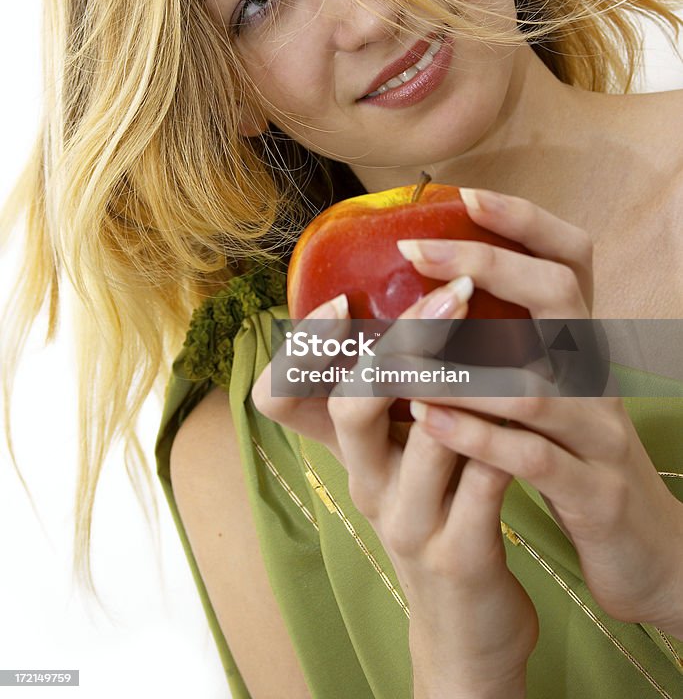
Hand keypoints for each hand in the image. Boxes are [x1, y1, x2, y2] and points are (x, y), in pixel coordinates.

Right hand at [253, 285, 538, 693]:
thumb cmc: (438, 516)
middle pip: (353, 404)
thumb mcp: (403, 458)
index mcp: (349, 454)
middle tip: (452, 294)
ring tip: (499, 330)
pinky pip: (482, 484)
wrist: (463, 628)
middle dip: (403, 340)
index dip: (304, 348)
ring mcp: (409, 523)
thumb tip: (421, 298)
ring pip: (426, 437)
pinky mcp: (458, 556)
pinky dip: (504, 439)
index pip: (282, 397)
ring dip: (464, 379)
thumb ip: (401, 396)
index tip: (344, 300)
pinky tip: (532, 404)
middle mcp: (366, 485)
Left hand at [400, 187, 682, 634]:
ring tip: (396, 350)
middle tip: (413, 250)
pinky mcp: (594, 492)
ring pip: (536, 385)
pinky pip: (533, 458)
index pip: (572, 259)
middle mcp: (596, 374)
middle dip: (485, 264)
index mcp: (581, 343)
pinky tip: (426, 419)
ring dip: (461, 366)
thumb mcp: (548, 389)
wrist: (644, 546)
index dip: (526, 222)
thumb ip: (508, 345)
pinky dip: (477, 436)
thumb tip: (433, 294)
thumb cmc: (571, 455)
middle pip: (558, 295)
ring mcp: (600, 432)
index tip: (466, 194)